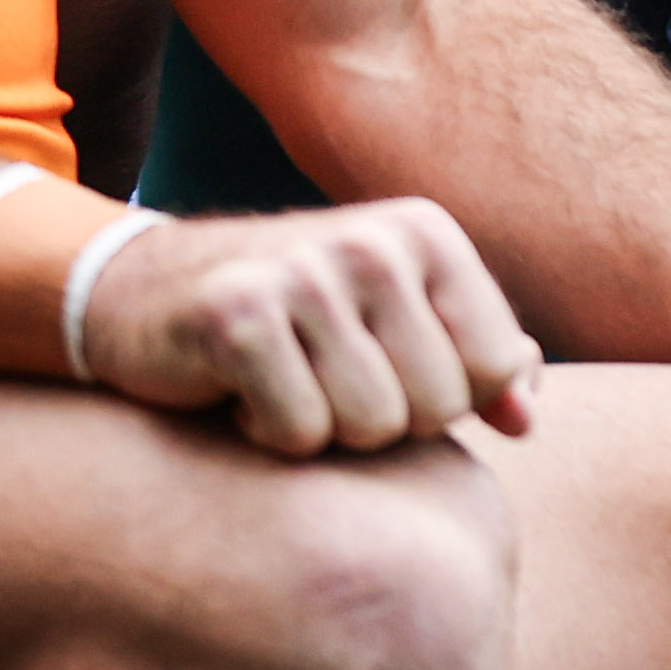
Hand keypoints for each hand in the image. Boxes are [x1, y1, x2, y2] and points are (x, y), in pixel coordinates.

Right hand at [80, 198, 545, 457]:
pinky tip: (240, 391)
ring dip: (323, 431)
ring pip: (370, 426)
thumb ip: (476, 360)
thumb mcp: (392, 322)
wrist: (142, 294)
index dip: (442, 403)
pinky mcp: (237, 316)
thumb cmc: (289, 323)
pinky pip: (299, 434)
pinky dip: (267, 435)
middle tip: (321, 379)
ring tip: (285, 381)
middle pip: (436, 407)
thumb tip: (527, 418)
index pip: (495, 370)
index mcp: (426, 233)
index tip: (382, 372)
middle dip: (380, 421)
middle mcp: (374, 240)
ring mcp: (305, 273)